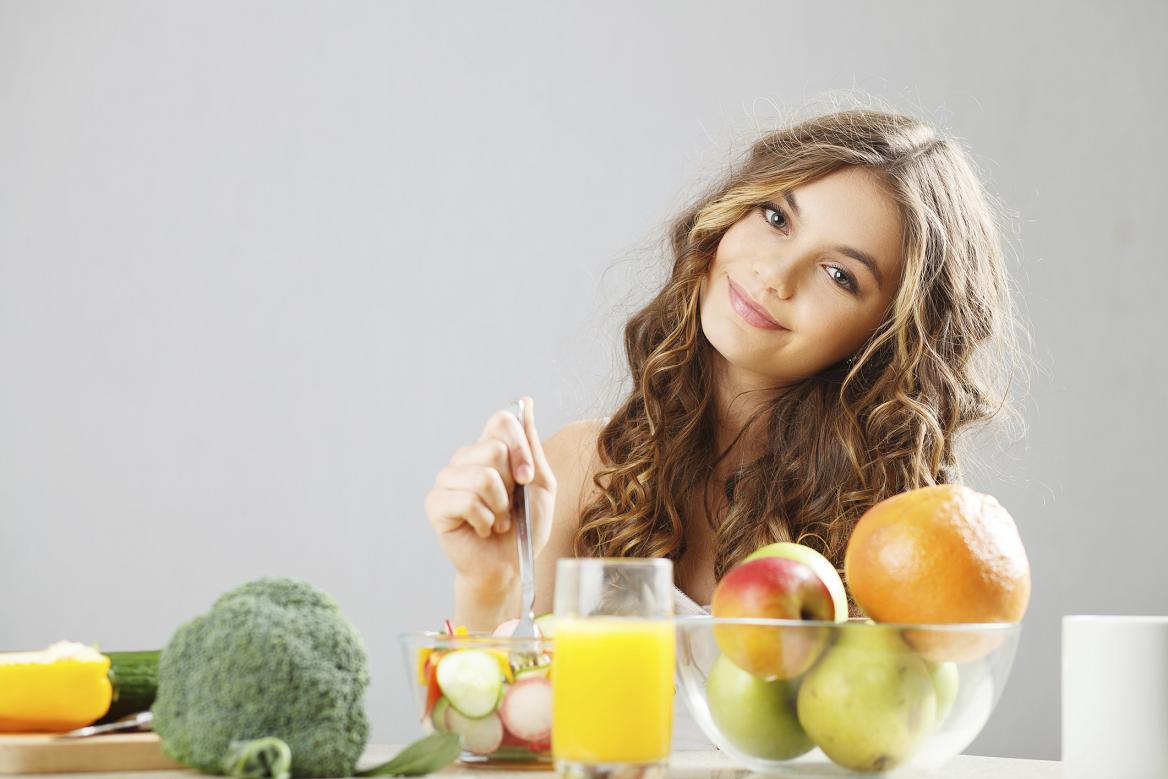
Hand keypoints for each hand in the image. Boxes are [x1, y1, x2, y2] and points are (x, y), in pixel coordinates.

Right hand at [424, 396, 556, 591]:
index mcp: (489, 449)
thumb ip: (531, 446)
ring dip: (500, 508)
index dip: (520, 447)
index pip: (501, 420)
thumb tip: (525, 402)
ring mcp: (447, 480)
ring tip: (497, 521)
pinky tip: (482, 529)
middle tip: (510, 507)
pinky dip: (484, 520)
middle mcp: (465, 460)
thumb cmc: (526, 527)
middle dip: (513, 485)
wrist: (511, 566)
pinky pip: (466, 500)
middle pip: (494, 449)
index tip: (527, 477)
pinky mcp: (436, 505)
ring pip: (482, 477)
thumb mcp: (540, 484)